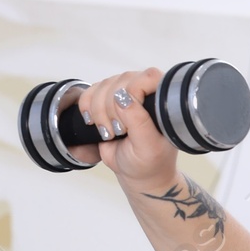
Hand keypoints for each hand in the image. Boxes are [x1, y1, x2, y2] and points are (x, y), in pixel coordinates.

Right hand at [74, 68, 176, 189]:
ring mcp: (123, 92)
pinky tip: (95, 124)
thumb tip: (122, 96)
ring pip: (103, 86)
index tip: (128, 120)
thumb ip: (139, 121)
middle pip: (120, 81)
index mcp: (162, 101)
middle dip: (112, 109)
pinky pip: (89, 92)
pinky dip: (87, 108)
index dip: (133, 93)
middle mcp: (144, 91)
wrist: (137, 173)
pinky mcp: (105, 98)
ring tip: (110, 133)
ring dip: (99, 112)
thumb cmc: (149, 163)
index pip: (148, 77)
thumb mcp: (148, 148)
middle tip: (119, 131)